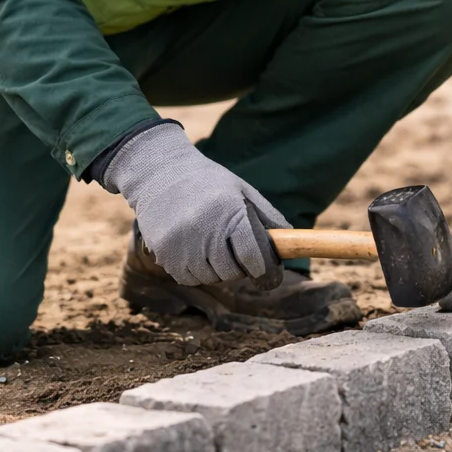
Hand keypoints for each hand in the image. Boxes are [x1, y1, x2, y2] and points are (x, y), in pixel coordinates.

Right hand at [101, 123, 287, 286]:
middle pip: (232, 272)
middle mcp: (204, 230)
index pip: (253, 258)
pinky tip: (192, 248)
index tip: (265, 273)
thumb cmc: (208, 182)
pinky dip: (195, 271)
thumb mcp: (242, 190)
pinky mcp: (163, 254)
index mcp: (229, 213)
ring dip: (215, 269)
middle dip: (238, 266)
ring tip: (209, 243)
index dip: (264, 270)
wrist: (159, 173)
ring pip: (210, 278)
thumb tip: (291, 241)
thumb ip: (267, 217)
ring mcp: (181, 245)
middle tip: (232, 249)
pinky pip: (188, 278)